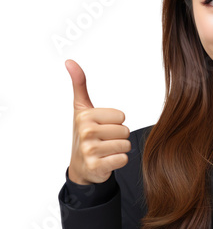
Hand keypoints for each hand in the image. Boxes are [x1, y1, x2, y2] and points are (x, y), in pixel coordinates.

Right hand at [65, 59, 130, 184]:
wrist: (80, 166)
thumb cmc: (85, 134)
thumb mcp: (81, 109)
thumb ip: (79, 85)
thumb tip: (70, 61)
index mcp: (86, 116)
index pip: (121, 117)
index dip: (116, 123)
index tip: (103, 127)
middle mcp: (86, 132)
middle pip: (125, 131)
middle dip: (119, 137)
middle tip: (105, 140)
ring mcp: (90, 151)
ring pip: (126, 145)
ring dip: (119, 149)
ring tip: (106, 150)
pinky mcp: (96, 166)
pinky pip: (123, 159)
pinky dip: (119, 161)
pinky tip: (107, 160)